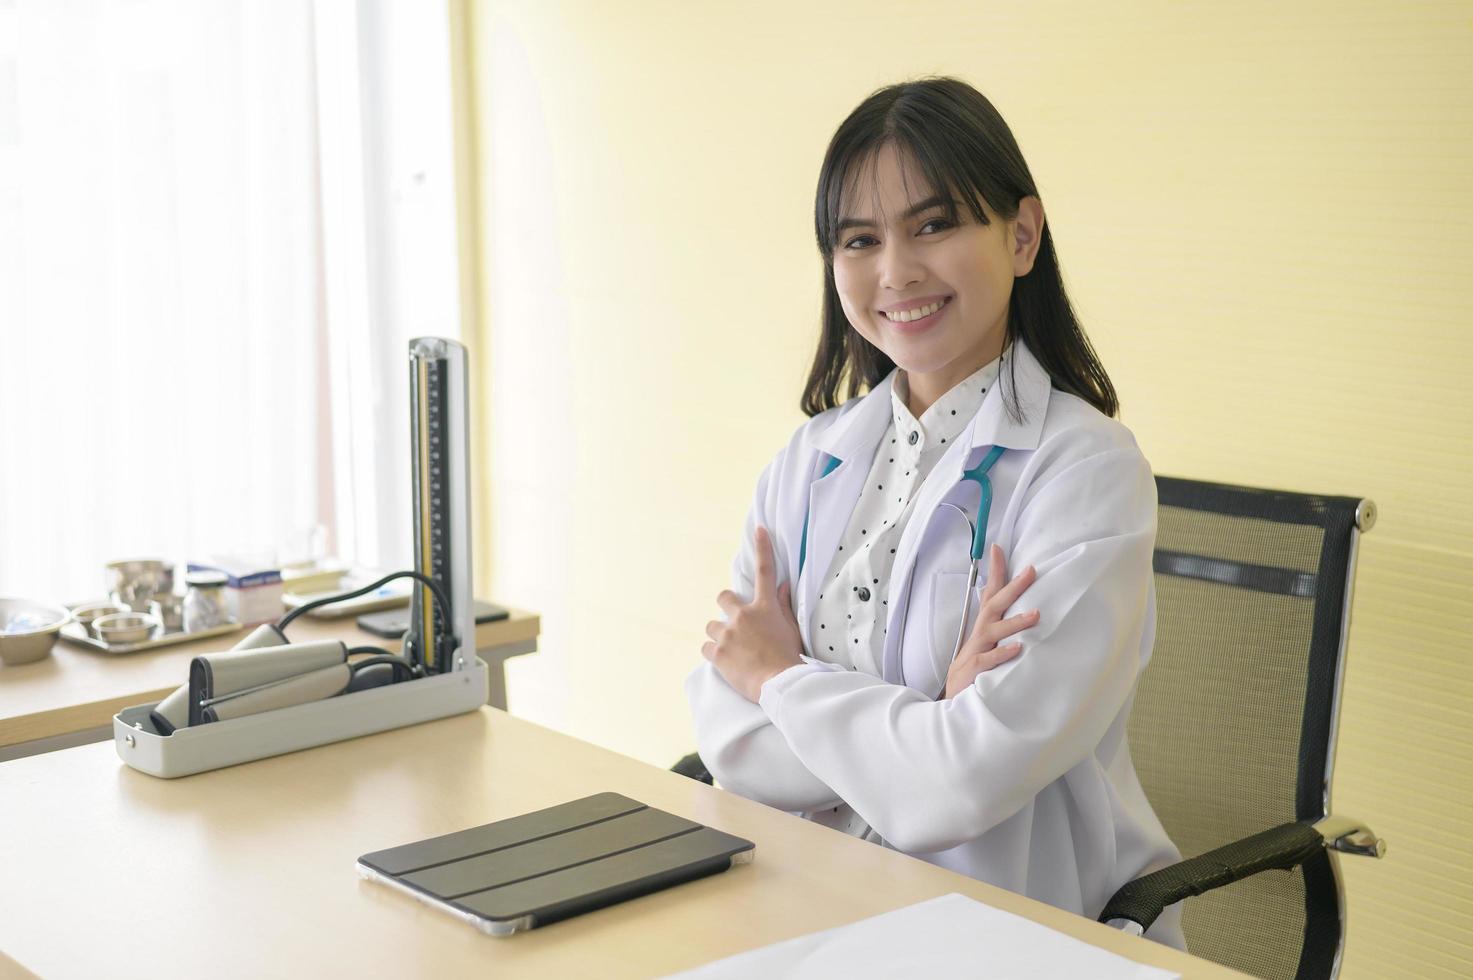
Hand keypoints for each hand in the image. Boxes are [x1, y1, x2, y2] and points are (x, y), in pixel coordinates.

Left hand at [702, 526, 803, 701]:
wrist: (780, 684)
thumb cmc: (790, 657)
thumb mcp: (793, 629)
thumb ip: (785, 605)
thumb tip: (784, 585)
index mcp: (765, 607)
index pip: (765, 571)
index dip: (763, 548)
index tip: (759, 530)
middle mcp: (743, 615)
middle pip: (724, 597)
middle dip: (726, 606)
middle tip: (735, 621)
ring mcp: (728, 633)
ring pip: (711, 625)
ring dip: (719, 634)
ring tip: (733, 649)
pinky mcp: (717, 653)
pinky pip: (706, 647)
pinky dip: (713, 653)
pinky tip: (725, 662)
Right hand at [942, 543, 1038, 698]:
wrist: (954, 700)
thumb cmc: (976, 668)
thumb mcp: (987, 643)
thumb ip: (1001, 627)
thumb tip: (1024, 609)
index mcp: (984, 625)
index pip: (989, 593)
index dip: (995, 571)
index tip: (998, 548)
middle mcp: (980, 633)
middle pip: (995, 604)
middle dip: (1013, 587)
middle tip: (1031, 571)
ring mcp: (976, 650)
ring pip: (994, 631)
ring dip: (1015, 621)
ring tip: (1036, 615)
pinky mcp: (975, 669)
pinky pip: (989, 659)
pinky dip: (1002, 653)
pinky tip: (1018, 648)